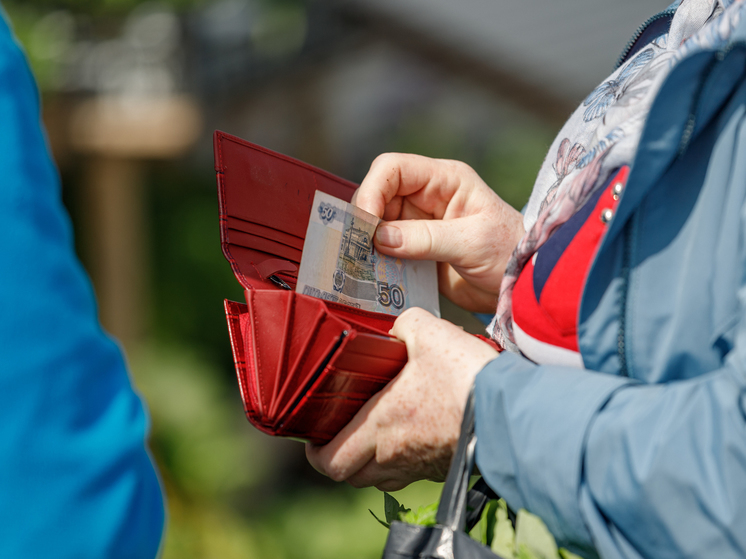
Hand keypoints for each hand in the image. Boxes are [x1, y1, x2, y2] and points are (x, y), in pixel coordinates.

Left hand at [305, 308, 497, 490]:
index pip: (330, 460)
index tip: (313, 438)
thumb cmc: (466, 375)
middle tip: (339, 433)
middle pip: (350, 475)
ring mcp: (420, 466)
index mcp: (381, 424)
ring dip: (368, 462)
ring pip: (379, 479)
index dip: (314, 454)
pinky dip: (400, 462)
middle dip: (338, 457)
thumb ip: (403, 324)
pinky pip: (409, 475)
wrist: (513, 410)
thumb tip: (395, 328)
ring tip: (372, 434)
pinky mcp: (443, 468)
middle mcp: (395, 453)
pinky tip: (411, 435)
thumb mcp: (428, 331)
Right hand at [352, 153, 524, 312]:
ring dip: (367, 243)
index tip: (366, 224)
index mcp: (444, 180)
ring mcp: (419, 225)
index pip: (393, 169)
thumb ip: (426, 239)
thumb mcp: (472, 242)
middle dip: (365, 220)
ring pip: (376, 224)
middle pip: (377, 196)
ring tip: (363, 264)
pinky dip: (374, 260)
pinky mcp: (415, 251)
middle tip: (359, 249)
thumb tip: (380, 237)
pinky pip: (384, 250)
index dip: (372, 190)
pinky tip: (373, 273)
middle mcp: (427, 197)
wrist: (522, 287)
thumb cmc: (511, 253)